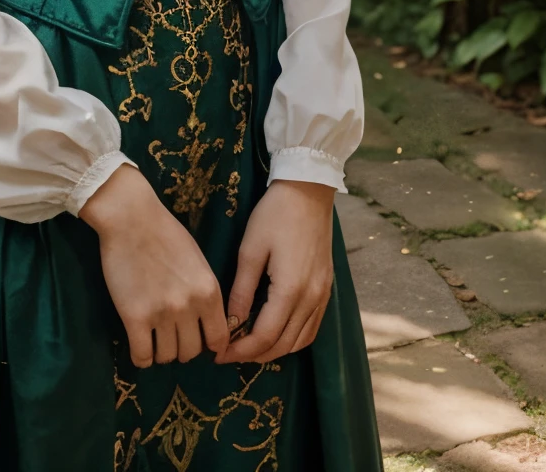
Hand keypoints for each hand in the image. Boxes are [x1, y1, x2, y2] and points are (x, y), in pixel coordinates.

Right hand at [80, 165, 229, 367]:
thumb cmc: (165, 232)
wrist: (130, 217)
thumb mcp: (198, 261)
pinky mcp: (134, 317)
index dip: (209, 345)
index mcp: (209, 290)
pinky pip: (141, 357)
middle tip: (171, 336)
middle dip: (182, 348)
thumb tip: (208, 323)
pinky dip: (141, 356)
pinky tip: (139, 343)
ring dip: (161, 351)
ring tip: (153, 337)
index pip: (219, 339)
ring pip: (167, 357)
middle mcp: (189, 306)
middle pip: (192, 352)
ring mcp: (161, 313)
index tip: (198, 340)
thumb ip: (205, 292)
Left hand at [215, 179, 334, 364]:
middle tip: (228, 352)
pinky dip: (293, 338)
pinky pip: (312, 327)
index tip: (218, 353)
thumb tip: (230, 324)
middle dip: (254, 355)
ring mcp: (323, 295)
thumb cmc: (274, 215)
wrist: (308, 191)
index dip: (240, 351)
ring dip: (274, 349)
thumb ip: (241, 291)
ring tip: (248, 346)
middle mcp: (311, 299)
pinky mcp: (327, 289)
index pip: (264, 337)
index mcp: (290, 291)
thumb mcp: (250, 250)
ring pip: (300, 341)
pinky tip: (276, 333)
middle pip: (283, 345)